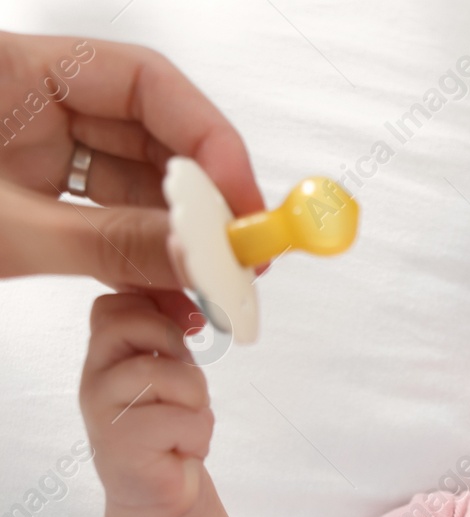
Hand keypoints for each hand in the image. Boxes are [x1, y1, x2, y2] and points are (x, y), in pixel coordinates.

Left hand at [0, 31, 262, 287]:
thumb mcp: (6, 231)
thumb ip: (107, 240)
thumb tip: (199, 253)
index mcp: (10, 70)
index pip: (143, 80)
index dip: (209, 141)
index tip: (244, 203)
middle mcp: (29, 105)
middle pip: (151, 137)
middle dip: (202, 201)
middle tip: (240, 251)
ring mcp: (30, 153)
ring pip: (134, 188)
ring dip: (179, 242)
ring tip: (209, 282)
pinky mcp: (32, 201)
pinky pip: (107, 223)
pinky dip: (143, 261)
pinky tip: (171, 291)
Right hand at [79, 291, 212, 516]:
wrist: (162, 491)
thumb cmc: (169, 427)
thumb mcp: (169, 372)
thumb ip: (167, 336)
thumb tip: (190, 306)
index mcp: (104, 354)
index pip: (117, 304)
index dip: (159, 312)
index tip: (179, 345)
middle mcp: (94, 376)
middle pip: (137, 325)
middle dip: (179, 352)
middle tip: (183, 392)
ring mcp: (102, 408)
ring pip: (168, 373)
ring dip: (196, 403)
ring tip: (182, 426)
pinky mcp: (121, 442)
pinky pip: (182, 419)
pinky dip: (197, 435)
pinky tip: (179, 450)